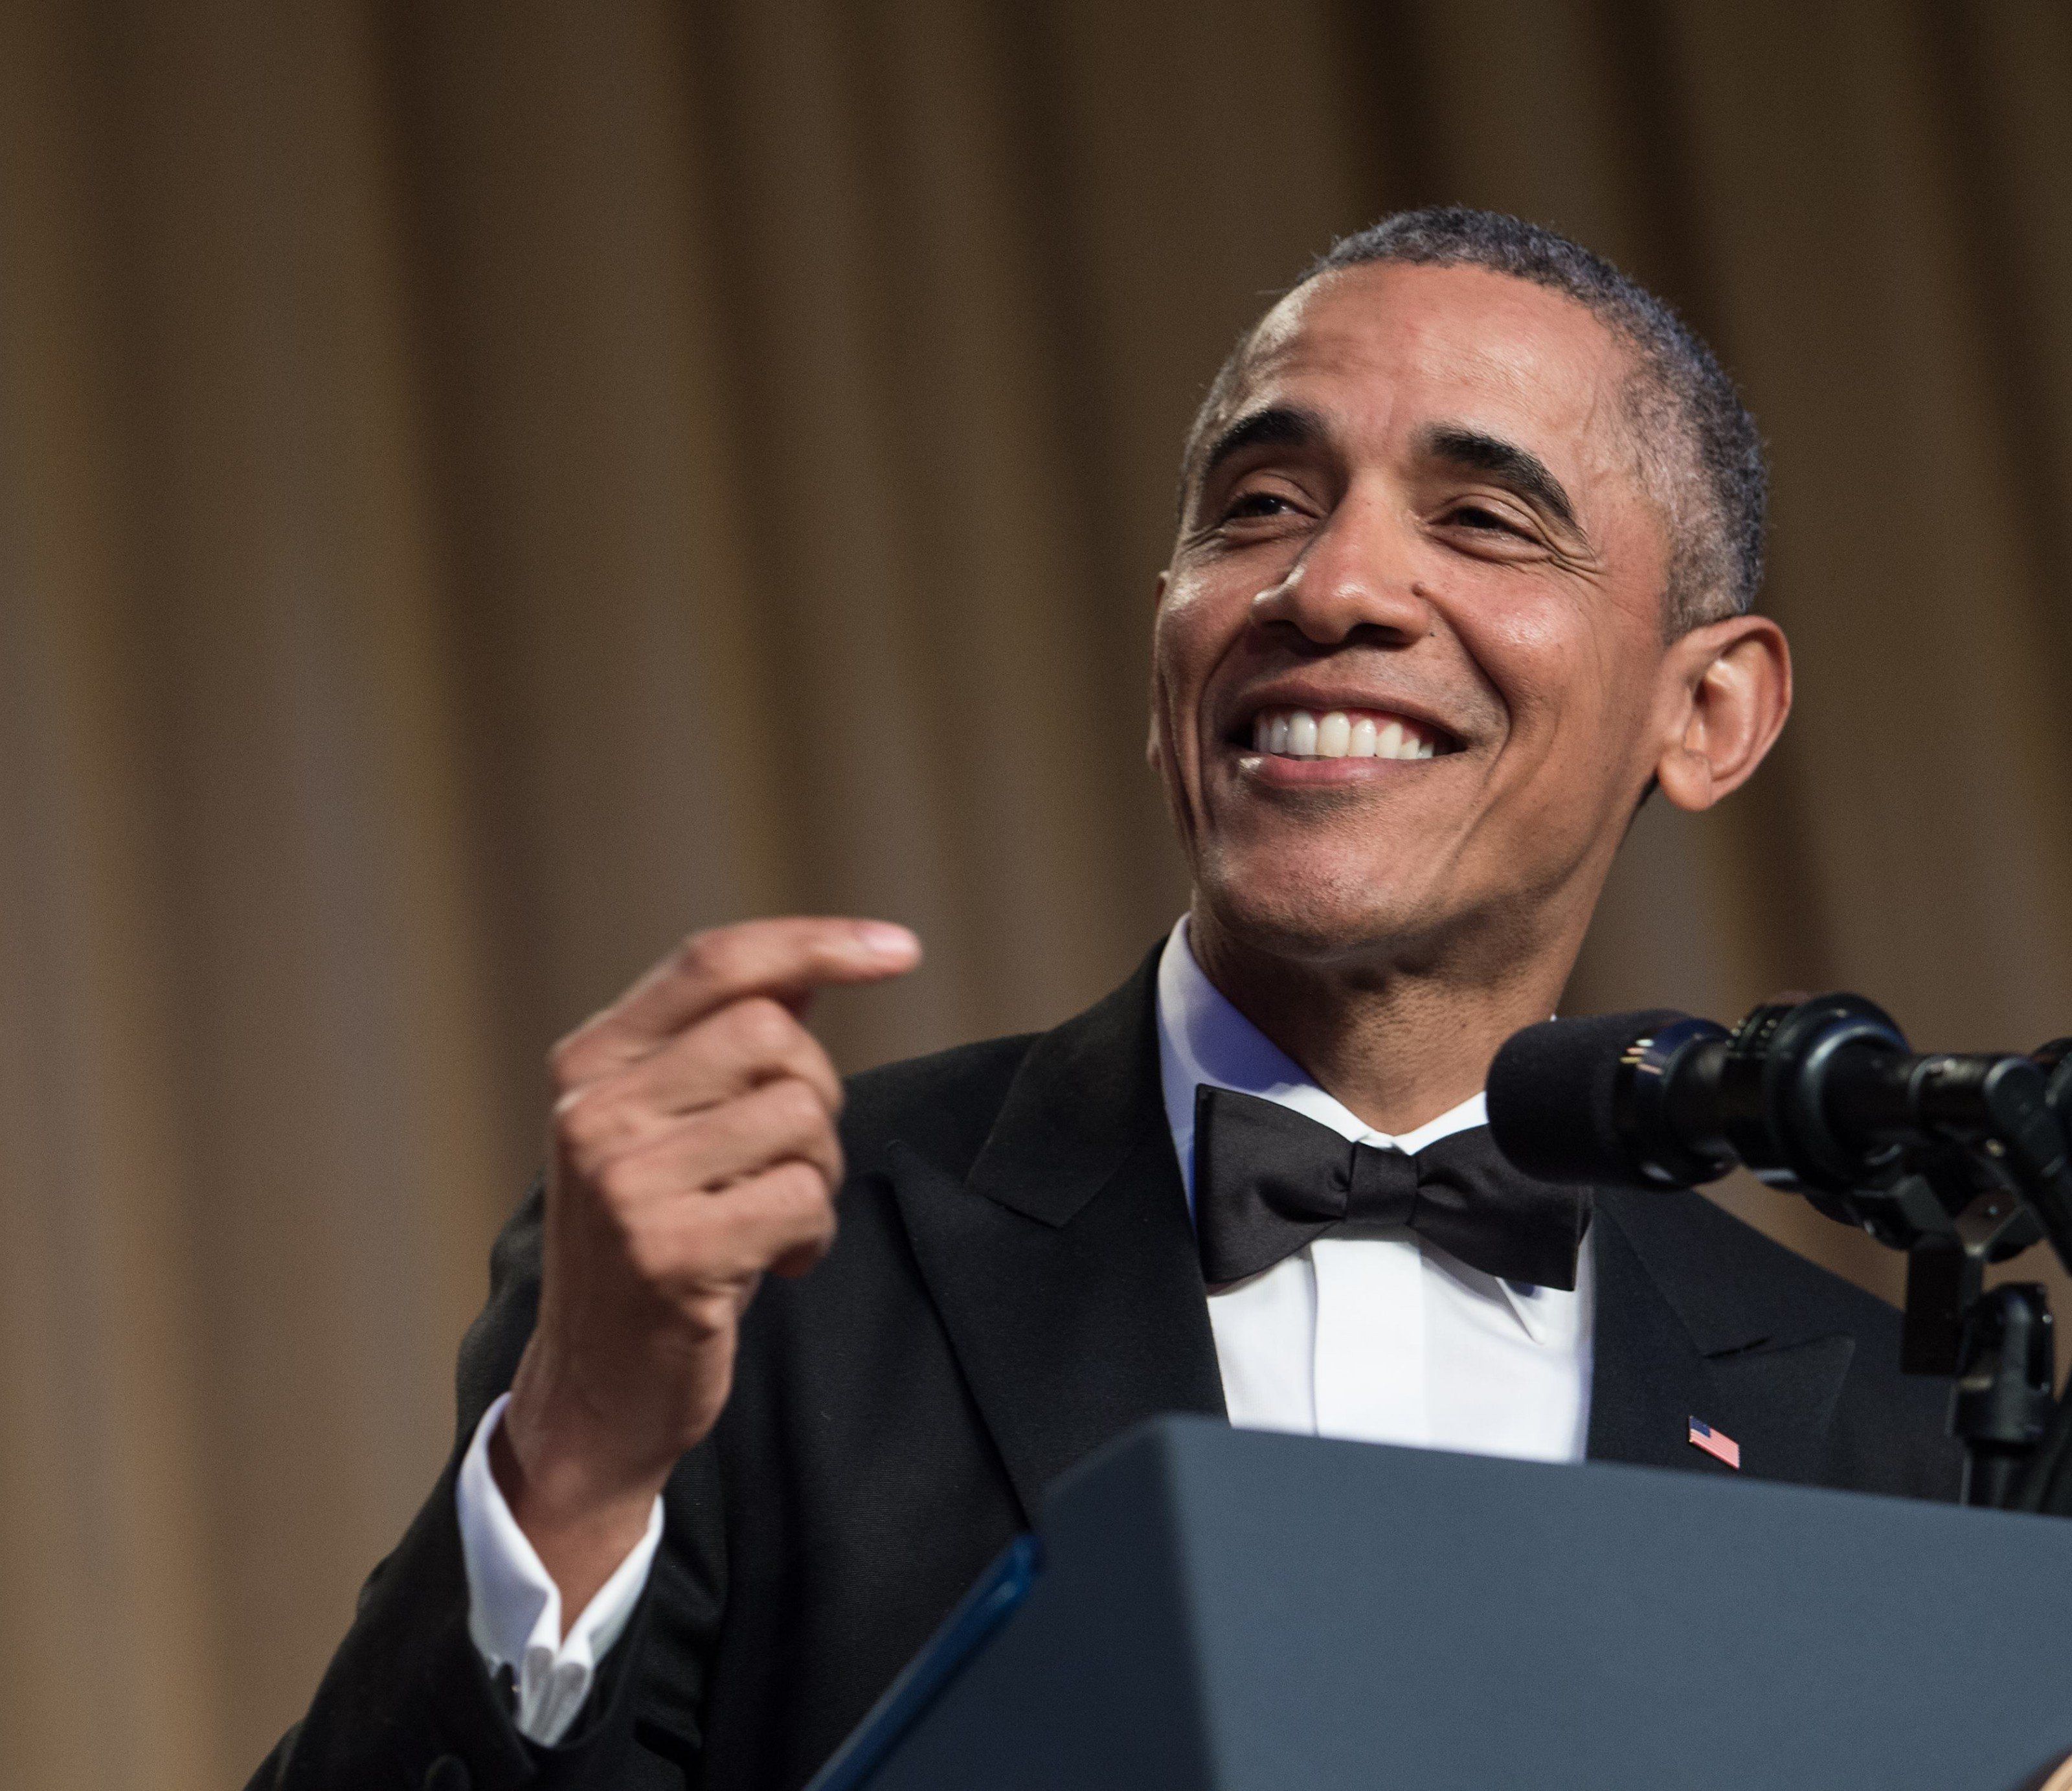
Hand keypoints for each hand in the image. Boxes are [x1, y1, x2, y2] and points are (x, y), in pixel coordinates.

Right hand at [492, 916, 920, 1615]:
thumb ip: (724, 1044)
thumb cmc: (658, 1243)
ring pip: (799, 1114)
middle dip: (817, 1094)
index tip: (901, 950)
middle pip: (772, 1032)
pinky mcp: (666, 1253)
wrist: (597, 1390)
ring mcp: (621, 1182)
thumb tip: (813, 966)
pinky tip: (776, 1264)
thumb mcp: (669, 1129)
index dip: (816, 941)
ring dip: (820, 1174)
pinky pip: (802, 1198)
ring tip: (776, 1220)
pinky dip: (814, 1234)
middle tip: (791, 1162)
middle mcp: (592, 1109)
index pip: (714, 962)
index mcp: (590, 1062)